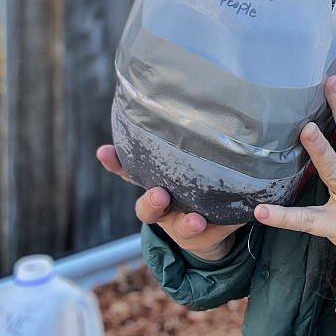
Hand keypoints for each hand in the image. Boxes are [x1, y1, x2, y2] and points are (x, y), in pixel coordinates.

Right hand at [96, 145, 244, 261]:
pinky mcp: (205, 238)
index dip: (116, 164)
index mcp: (155, 184)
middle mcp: (164, 207)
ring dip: (188, 224)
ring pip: (181, 228)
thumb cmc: (193, 180)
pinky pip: (213, 234)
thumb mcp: (186, 160)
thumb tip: (186, 96)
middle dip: (152, 201)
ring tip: (196, 220)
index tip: (104, 152)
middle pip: (148, 208)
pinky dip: (223, 227)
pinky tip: (231, 220)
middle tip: (160, 194)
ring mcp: (183, 225)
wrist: (213, 225)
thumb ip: (184, 142)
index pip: (131, 173)